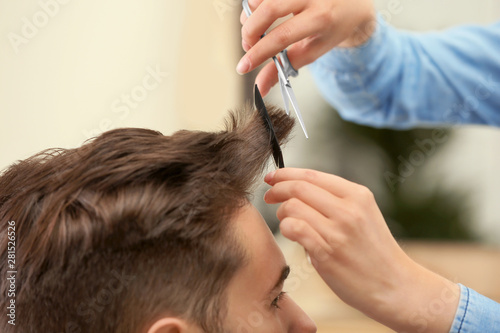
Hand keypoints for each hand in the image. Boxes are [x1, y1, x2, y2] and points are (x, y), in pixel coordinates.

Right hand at [238, 0, 375, 95]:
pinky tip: (260, 13)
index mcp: (322, 18)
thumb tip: (259, 89)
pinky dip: (256, 3)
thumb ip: (284, 68)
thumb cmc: (333, 27)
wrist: (354, 1)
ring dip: (249, 15)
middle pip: (269, 9)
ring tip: (253, 29)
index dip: (258, 52)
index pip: (283, 36)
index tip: (243, 66)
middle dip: (250, 31)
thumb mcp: (313, 51)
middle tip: (248, 45)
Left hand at [264, 168, 459, 332]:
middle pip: (299, 187)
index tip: (272, 177)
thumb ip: (334, 201)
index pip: (312, 175)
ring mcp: (338, 231)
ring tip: (286, 221)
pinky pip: (294, 228)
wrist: (395, 286)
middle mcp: (348, 209)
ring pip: (293, 206)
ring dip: (281, 212)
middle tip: (269, 196)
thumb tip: (296, 191)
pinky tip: (291, 233)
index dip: (286, 173)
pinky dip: (286, 228)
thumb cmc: (374, 251)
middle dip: (277, 189)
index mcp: (358, 195)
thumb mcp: (363, 215)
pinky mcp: (327, 252)